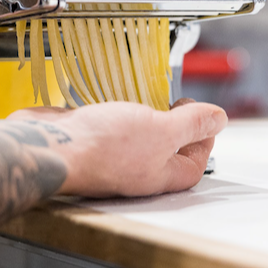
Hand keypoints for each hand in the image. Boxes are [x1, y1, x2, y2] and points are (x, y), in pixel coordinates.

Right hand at [7, 100, 225, 197]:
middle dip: (175, 122)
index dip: (205, 136)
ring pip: (136, 133)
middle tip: (176, 101)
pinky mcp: (89, 137)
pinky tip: (115, 94)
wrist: (48, 146)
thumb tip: (220, 119)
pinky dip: (115, 106)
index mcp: (159, 173)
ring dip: (143, 111)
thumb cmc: (102, 147)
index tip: (204, 114)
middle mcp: (135, 167)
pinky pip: (109, 123)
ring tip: (148, 94)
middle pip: (165, 147)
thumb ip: (191, 123)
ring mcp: (111, 153)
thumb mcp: (162, 131)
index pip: (195, 161)